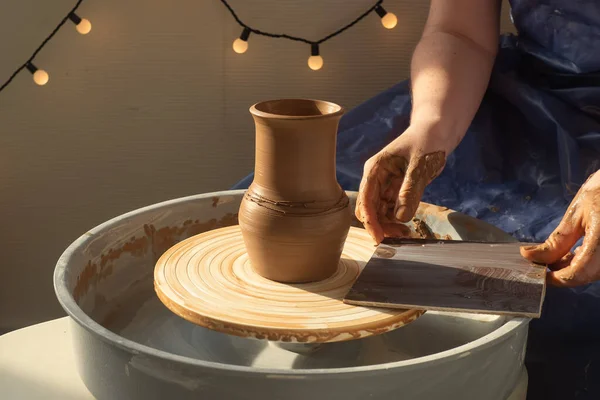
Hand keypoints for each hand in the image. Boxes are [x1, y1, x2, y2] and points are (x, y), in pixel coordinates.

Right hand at [355, 126, 447, 243]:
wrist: (437, 133)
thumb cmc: (426, 142)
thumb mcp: (419, 167)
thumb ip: (409, 191)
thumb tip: (400, 218)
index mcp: (375, 169)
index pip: (365, 198)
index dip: (370, 220)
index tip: (379, 237)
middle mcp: (375, 179)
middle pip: (369, 209)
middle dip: (379, 225)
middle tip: (398, 238)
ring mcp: (384, 185)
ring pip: (379, 212)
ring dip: (388, 225)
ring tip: (406, 234)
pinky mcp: (395, 191)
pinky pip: (391, 210)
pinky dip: (396, 221)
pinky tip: (407, 227)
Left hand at [521, 170, 599, 286]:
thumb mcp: (575, 215)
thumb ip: (556, 241)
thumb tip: (529, 256)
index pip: (579, 271)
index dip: (557, 278)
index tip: (539, 275)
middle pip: (587, 275)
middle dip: (562, 273)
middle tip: (543, 265)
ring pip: (593, 272)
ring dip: (573, 269)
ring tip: (555, 257)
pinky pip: (599, 265)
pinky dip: (584, 263)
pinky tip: (572, 254)